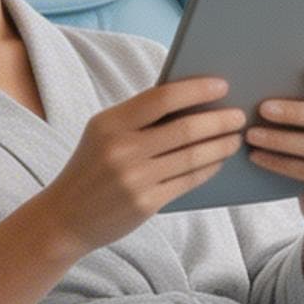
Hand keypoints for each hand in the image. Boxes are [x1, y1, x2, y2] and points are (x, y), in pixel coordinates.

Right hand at [36, 74, 249, 252]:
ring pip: (192, 156)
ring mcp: (135, 179)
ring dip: (220, 145)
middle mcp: (122, 150)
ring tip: (234, 138)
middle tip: (238, 116)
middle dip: (219, 120)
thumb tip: (191, 101)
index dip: (196, 90)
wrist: (65, 217)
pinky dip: (208, 168)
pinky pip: (188, 181)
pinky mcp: (146, 203)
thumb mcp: (102, 135)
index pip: (161, 98)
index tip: (222, 86)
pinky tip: (218, 161)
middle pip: (185, 129)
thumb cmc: (91, 169)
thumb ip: (138, 119)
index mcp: (109, 124)